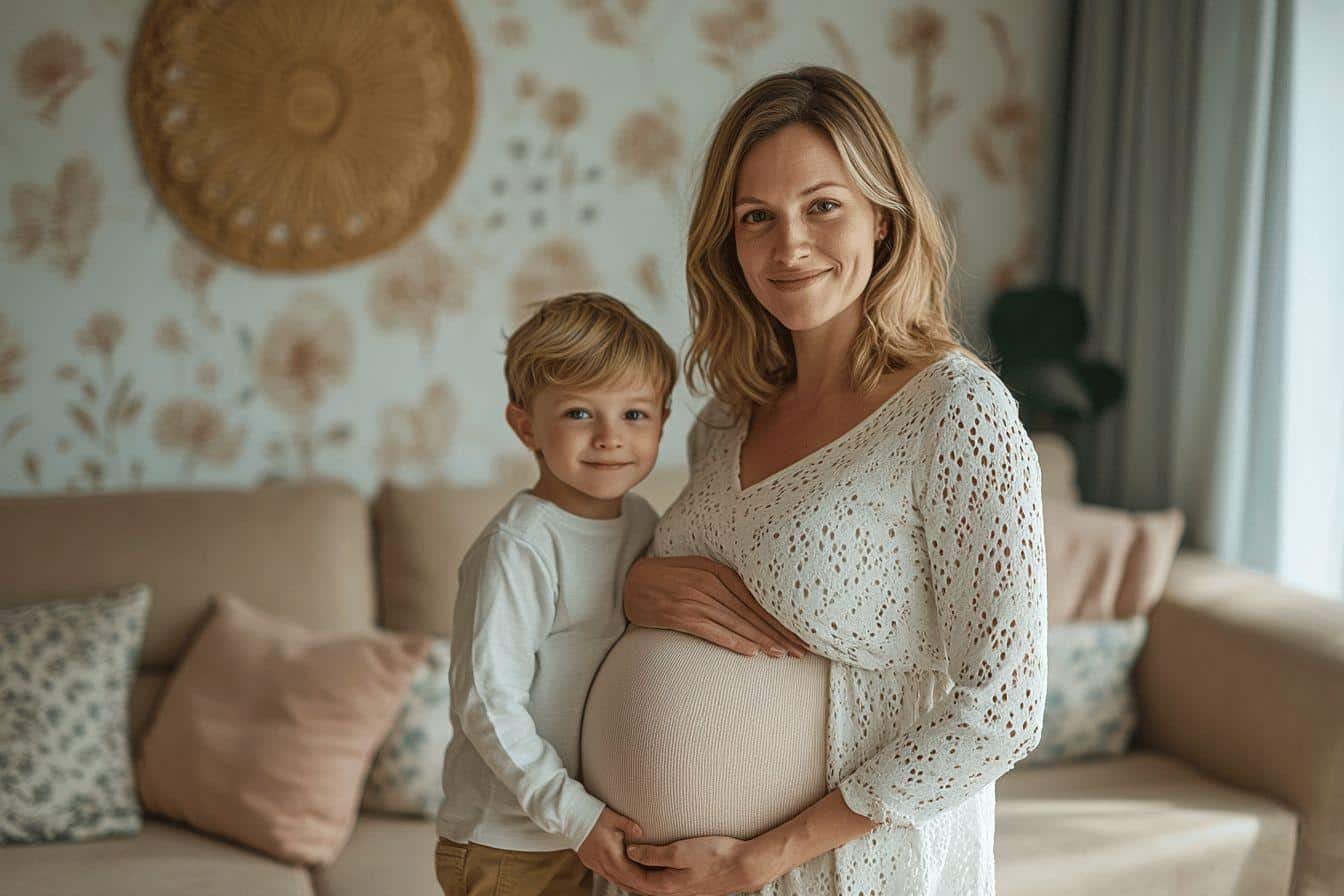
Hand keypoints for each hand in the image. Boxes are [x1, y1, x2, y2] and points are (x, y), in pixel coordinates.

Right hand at [577, 808, 656, 892]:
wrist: (571, 817)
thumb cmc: (593, 816)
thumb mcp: (614, 817)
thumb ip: (629, 825)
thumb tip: (642, 831)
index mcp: (612, 857)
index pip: (633, 876)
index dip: (647, 882)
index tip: (660, 884)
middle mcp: (605, 866)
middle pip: (627, 884)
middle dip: (643, 888)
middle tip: (658, 890)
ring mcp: (598, 867)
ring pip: (619, 883)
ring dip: (633, 887)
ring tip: (648, 889)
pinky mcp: (594, 865)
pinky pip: (612, 878)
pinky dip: (623, 882)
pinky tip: (630, 881)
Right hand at [623, 555, 810, 657]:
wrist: (629, 581)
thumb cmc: (668, 577)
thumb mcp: (698, 569)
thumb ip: (725, 581)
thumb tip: (756, 599)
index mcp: (716, 569)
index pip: (756, 596)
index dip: (779, 616)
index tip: (799, 632)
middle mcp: (708, 583)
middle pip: (751, 611)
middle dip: (778, 631)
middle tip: (801, 649)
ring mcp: (694, 599)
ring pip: (736, 623)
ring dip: (761, 640)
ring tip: (782, 654)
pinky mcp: (680, 616)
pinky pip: (712, 631)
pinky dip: (733, 642)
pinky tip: (751, 652)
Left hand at [626, 835, 782, 895]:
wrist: (743, 865)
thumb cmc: (713, 855)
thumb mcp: (679, 851)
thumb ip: (653, 853)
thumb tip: (631, 852)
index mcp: (666, 886)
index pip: (635, 879)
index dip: (622, 865)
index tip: (613, 850)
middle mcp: (674, 892)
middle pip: (643, 885)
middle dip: (629, 874)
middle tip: (616, 859)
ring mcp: (685, 891)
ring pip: (656, 885)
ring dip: (643, 875)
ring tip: (633, 862)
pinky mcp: (694, 887)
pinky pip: (668, 883)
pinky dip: (658, 875)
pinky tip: (660, 866)